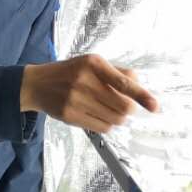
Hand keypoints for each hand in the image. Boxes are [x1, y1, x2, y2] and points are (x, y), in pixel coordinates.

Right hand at [19, 54, 157, 132]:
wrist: (36, 84)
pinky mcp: (70, 115)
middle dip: (129, 109)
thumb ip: (117, 73)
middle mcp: (84, 81)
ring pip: (115, 120)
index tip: (155, 106)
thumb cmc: (68, 72)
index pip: (125, 83)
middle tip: (123, 106)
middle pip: (123, 107)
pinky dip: (106, 124)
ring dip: (118, 118)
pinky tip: (97, 115)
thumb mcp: (91, 63)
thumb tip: (140, 88)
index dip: (143, 96)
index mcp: (93, 64)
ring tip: (107, 109)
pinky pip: (102, 127)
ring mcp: (75, 100)